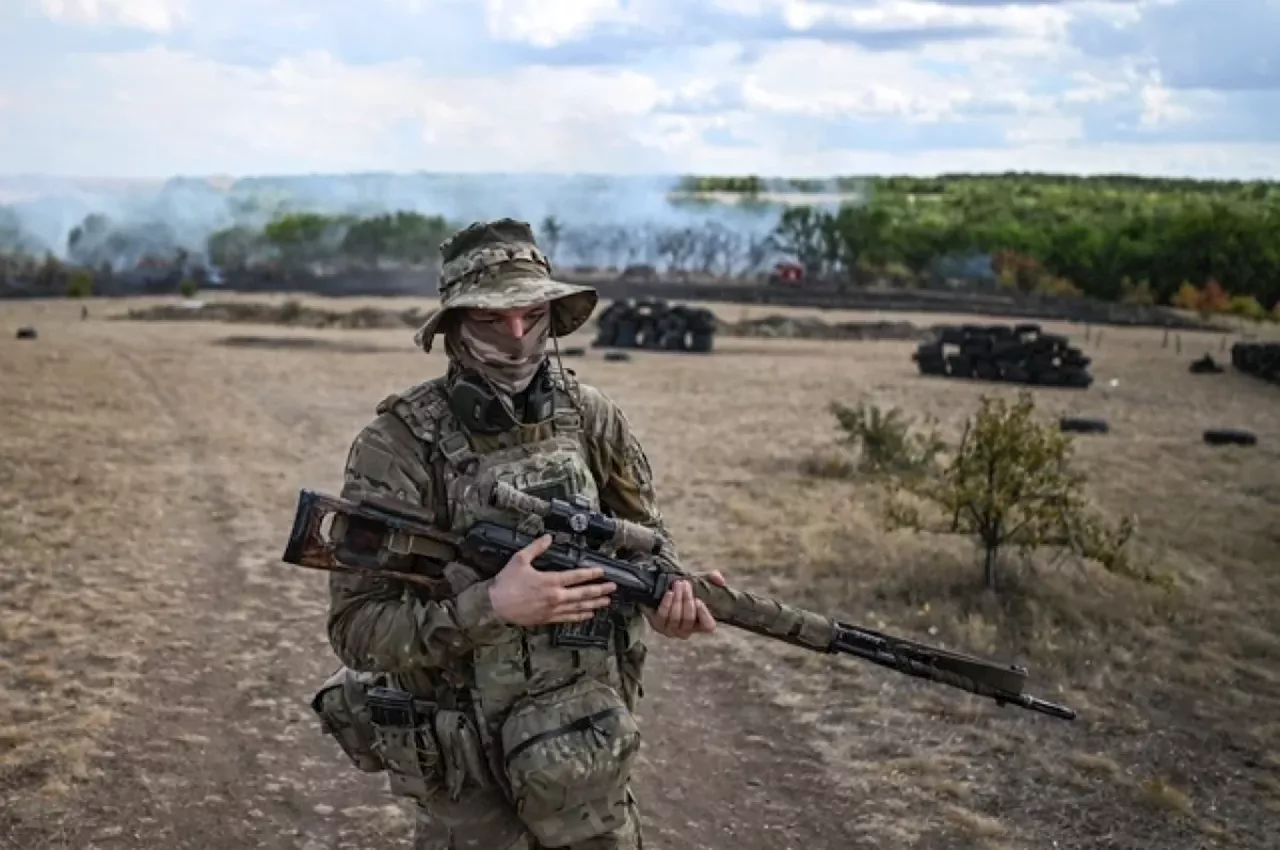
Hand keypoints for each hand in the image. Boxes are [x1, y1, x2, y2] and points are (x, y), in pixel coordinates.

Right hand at [488, 535, 616, 626]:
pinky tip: (589, 614)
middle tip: (612, 588)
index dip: (591, 573)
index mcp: (550, 580)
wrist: (496, 605)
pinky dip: (580, 616)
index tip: (602, 572)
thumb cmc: (507, 582)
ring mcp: (552, 609)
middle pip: (583, 593)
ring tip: (606, 602)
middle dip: (599, 590)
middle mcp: (555, 596)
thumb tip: (549, 537)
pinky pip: (568, 618)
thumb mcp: (520, 560)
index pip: (576, 576)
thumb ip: (536, 548)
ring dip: (594, 604)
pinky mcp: (548, 618)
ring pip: (578, 607)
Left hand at [643, 570, 726, 639]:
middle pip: (689, 619)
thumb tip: (719, 579)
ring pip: (676, 617)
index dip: (704, 614)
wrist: (659, 589)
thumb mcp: (699, 582)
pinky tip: (669, 593)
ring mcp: (671, 630)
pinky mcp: (658, 625)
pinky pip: (663, 616)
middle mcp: (686, 631)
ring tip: (677, 585)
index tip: (698, 599)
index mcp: (700, 624)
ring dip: (677, 599)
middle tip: (685, 584)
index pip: (708, 626)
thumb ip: (712, 578)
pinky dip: (666, 604)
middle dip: (687, 600)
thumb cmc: (683, 589)